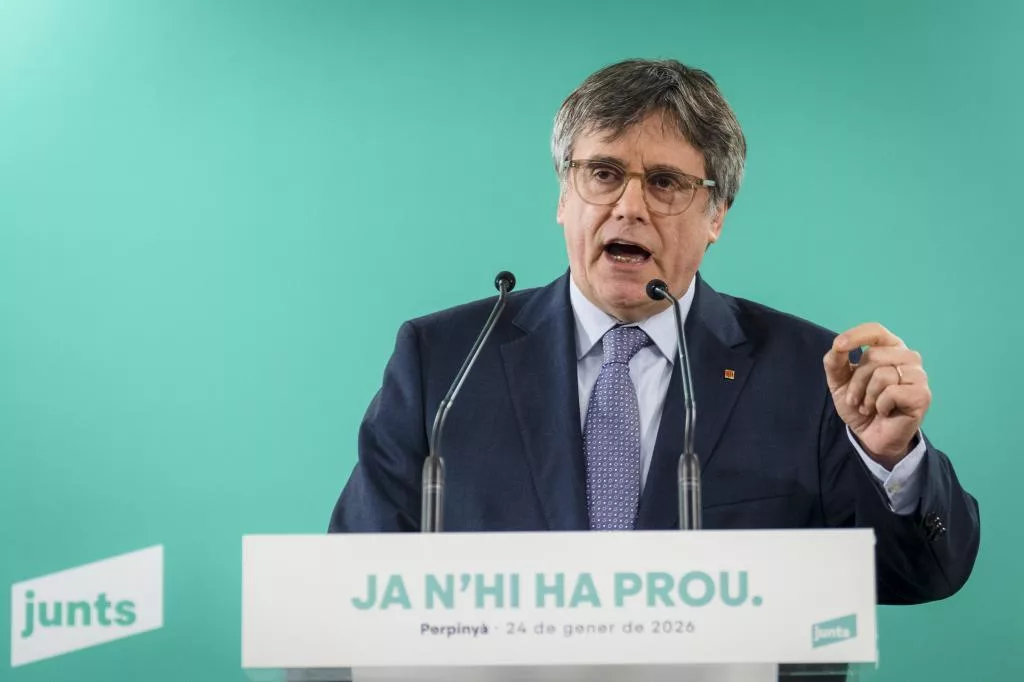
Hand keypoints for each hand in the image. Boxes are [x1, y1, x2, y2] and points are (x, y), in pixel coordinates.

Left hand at [823, 323, 930, 466]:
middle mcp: (908, 357)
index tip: (838, 346)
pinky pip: (892, 392)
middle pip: (873, 356)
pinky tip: (885, 412)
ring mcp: (918, 375)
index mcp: (889, 348)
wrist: (871, 435)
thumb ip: (835, 361)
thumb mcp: (839, 382)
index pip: (876, 331)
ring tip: (870, 407)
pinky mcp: (922, 395)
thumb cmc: (860, 404)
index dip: (856, 336)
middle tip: (857, 400)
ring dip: (867, 396)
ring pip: (882, 374)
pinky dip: (880, 405)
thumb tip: (838, 345)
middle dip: (856, 381)